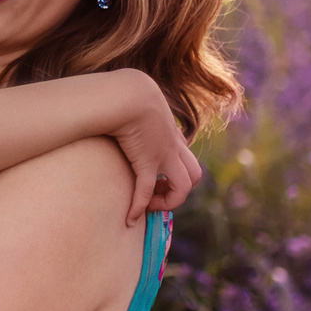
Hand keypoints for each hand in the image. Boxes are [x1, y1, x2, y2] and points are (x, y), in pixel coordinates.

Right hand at [106, 69, 201, 224]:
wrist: (126, 92)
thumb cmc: (124, 92)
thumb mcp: (135, 99)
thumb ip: (132, 108)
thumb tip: (116, 106)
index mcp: (171, 133)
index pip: (184, 158)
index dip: (173, 173)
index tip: (154, 178)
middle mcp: (173, 146)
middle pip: (194, 174)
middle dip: (179, 190)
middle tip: (156, 192)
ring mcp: (164, 155)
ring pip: (184, 186)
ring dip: (169, 200)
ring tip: (150, 205)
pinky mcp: (147, 161)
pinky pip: (145, 191)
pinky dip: (139, 207)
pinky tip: (130, 218)